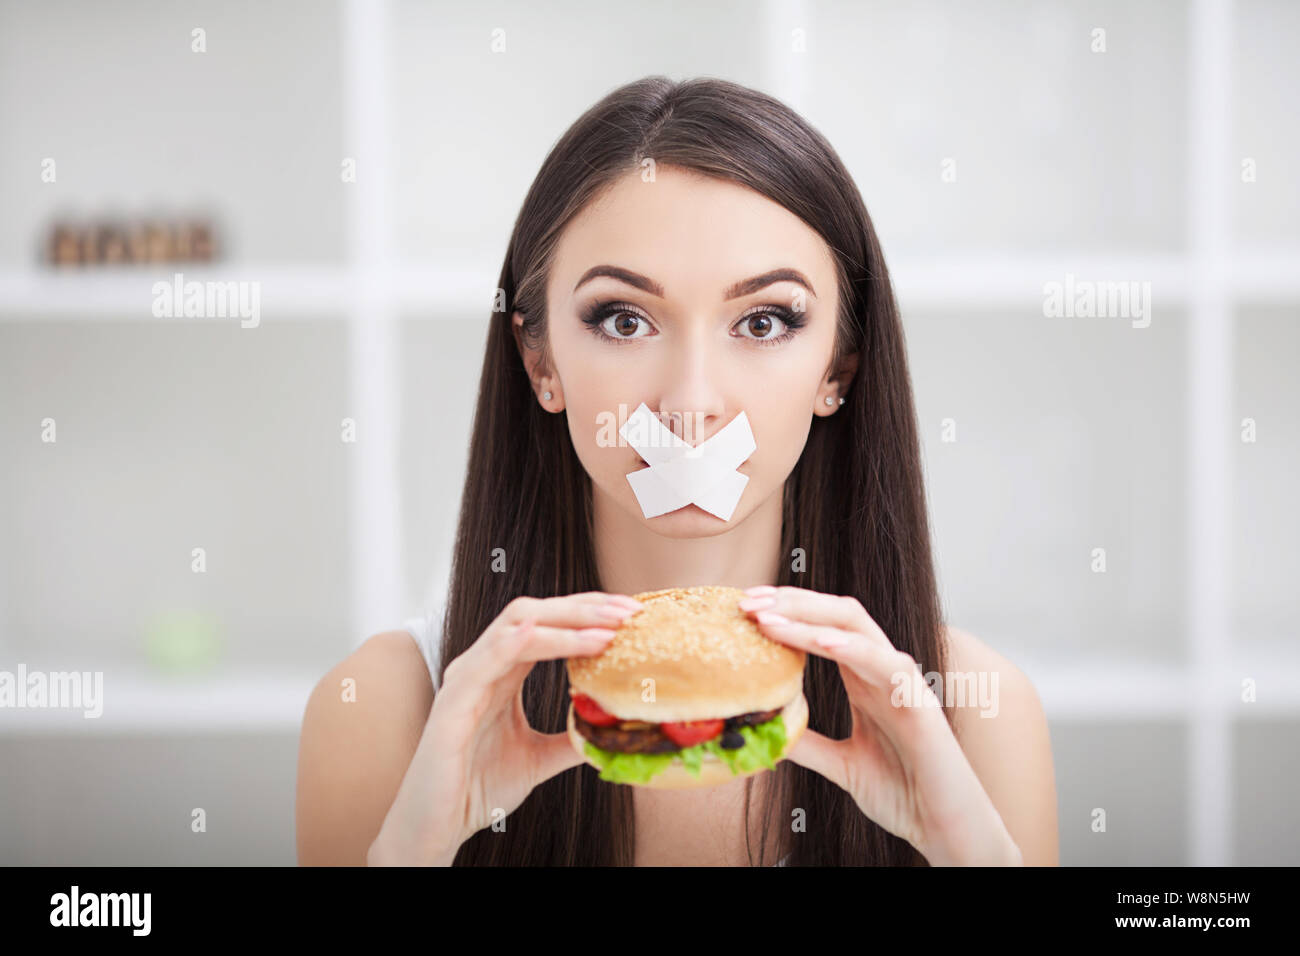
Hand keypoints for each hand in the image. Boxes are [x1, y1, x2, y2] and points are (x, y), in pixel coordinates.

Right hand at [367, 591, 643, 864]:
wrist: (437, 827)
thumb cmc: (477, 787)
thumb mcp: (540, 758)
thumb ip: (571, 737)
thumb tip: (613, 727)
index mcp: (502, 671)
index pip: (547, 623)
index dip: (587, 612)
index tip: (629, 613)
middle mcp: (483, 665)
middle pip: (534, 613)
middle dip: (583, 607)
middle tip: (628, 611)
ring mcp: (466, 679)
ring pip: (514, 626)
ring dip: (565, 623)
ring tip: (607, 630)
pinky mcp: (452, 703)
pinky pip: (485, 661)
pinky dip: (518, 643)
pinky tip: (548, 637)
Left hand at [738, 585, 1021, 865]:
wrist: (943, 828)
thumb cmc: (904, 792)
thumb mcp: (840, 764)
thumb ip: (807, 743)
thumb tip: (765, 728)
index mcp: (865, 680)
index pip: (823, 627)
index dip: (786, 613)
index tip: (745, 609)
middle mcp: (882, 672)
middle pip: (836, 614)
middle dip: (791, 602)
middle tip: (748, 602)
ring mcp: (901, 682)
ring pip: (856, 627)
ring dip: (808, 616)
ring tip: (768, 618)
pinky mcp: (919, 703)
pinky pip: (884, 662)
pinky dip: (849, 646)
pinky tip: (817, 640)